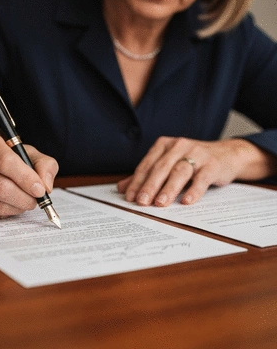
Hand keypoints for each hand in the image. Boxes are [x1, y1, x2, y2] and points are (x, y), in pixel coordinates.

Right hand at [0, 130, 58, 217]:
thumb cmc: (1, 156)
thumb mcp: (24, 151)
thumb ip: (43, 164)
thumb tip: (46, 186)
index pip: (5, 162)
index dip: (26, 178)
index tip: (40, 190)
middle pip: (0, 186)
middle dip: (24, 197)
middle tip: (35, 201)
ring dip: (16, 207)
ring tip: (26, 203)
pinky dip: (5, 212)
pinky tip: (11, 205)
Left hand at [117, 136, 276, 206]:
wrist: (226, 155)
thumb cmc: (192, 161)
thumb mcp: (168, 165)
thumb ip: (146, 176)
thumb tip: (122, 189)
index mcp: (164, 145)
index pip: (147, 165)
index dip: (137, 181)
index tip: (130, 197)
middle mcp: (179, 146)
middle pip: (161, 168)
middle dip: (149, 185)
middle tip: (141, 202)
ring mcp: (197, 153)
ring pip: (179, 171)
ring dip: (169, 188)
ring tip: (160, 203)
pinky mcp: (213, 164)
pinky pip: (202, 178)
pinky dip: (194, 190)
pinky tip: (186, 201)